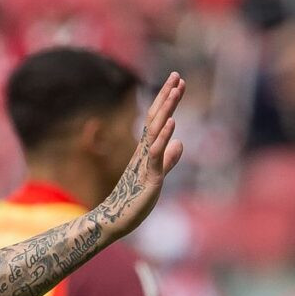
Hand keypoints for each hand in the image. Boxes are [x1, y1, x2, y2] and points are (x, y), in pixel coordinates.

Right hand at [88, 73, 185, 243]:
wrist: (114, 220)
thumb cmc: (133, 200)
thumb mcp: (156, 175)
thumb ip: (169, 159)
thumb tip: (180, 143)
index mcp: (147, 150)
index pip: (157, 119)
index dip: (167, 100)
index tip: (177, 81)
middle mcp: (144, 151)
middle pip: (156, 118)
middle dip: (167, 96)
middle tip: (177, 75)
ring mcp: (145, 161)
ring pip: (156, 130)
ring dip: (166, 109)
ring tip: (176, 89)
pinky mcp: (148, 176)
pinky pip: (156, 153)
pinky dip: (163, 136)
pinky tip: (172, 122)